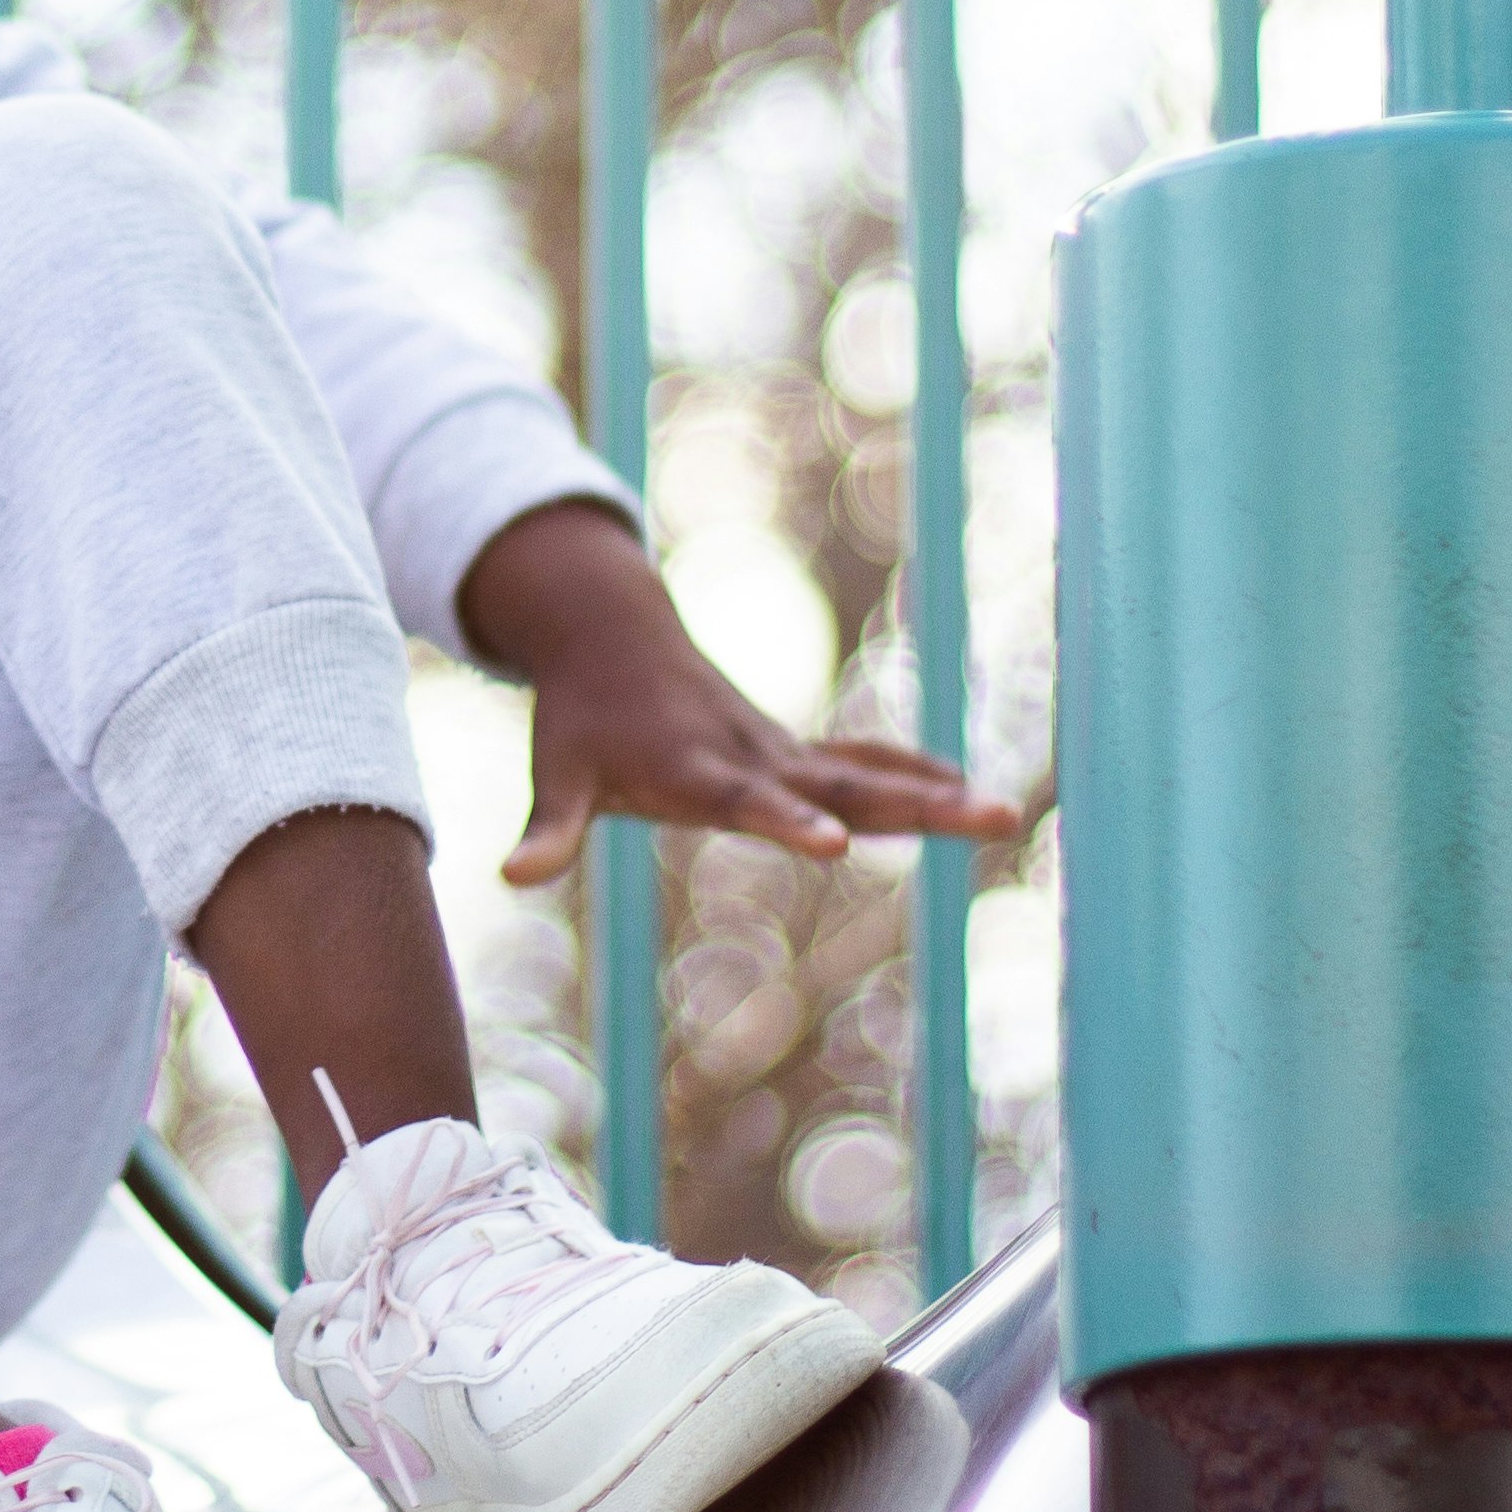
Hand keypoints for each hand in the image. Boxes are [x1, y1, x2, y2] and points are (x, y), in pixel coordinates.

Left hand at [455, 499, 1023, 882]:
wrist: (608, 634)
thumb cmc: (578, 718)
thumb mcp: (556, 776)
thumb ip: (546, 830)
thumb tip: (506, 877)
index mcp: (695, 769)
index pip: (749, 802)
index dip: (787, 823)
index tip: (835, 845)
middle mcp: (751, 757)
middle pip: (842, 785)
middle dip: (916, 807)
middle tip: (989, 817)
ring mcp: (777, 751)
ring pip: (867, 773)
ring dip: (934, 793)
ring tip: (1004, 814)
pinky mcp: (787, 750)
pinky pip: (859, 759)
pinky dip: (909, 770)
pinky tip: (962, 790)